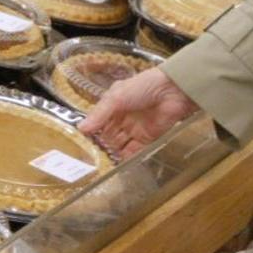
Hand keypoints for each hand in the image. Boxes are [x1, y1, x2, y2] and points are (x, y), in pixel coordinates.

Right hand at [81, 67, 199, 158]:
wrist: (172, 90)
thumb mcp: (116, 97)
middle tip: (89, 160)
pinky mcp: (148, 138)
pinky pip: (135, 151)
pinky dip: (127, 158)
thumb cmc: (142, 87)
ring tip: (102, 166)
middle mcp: (123, 118)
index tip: (80, 145)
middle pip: (109, 136)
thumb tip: (81, 129)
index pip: (99, 122)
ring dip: (112, 153)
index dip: (91, 133)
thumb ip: (100, 114)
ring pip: (120, 145)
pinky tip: (118, 165)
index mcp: (114, 105)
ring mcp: (136, 129)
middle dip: (101, 146)